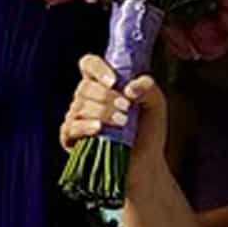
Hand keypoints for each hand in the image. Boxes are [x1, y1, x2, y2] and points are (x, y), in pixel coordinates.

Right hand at [59, 52, 167, 177]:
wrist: (146, 162)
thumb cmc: (148, 130)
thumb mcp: (156, 104)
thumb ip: (148, 87)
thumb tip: (129, 87)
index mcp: (102, 84)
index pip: (89, 64)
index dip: (98, 68)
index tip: (114, 82)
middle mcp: (86, 98)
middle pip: (85, 87)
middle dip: (107, 97)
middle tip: (127, 108)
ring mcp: (77, 117)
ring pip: (80, 107)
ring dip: (102, 112)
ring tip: (123, 123)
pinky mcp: (72, 138)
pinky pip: (71, 127)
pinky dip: (86, 126)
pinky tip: (100, 130)